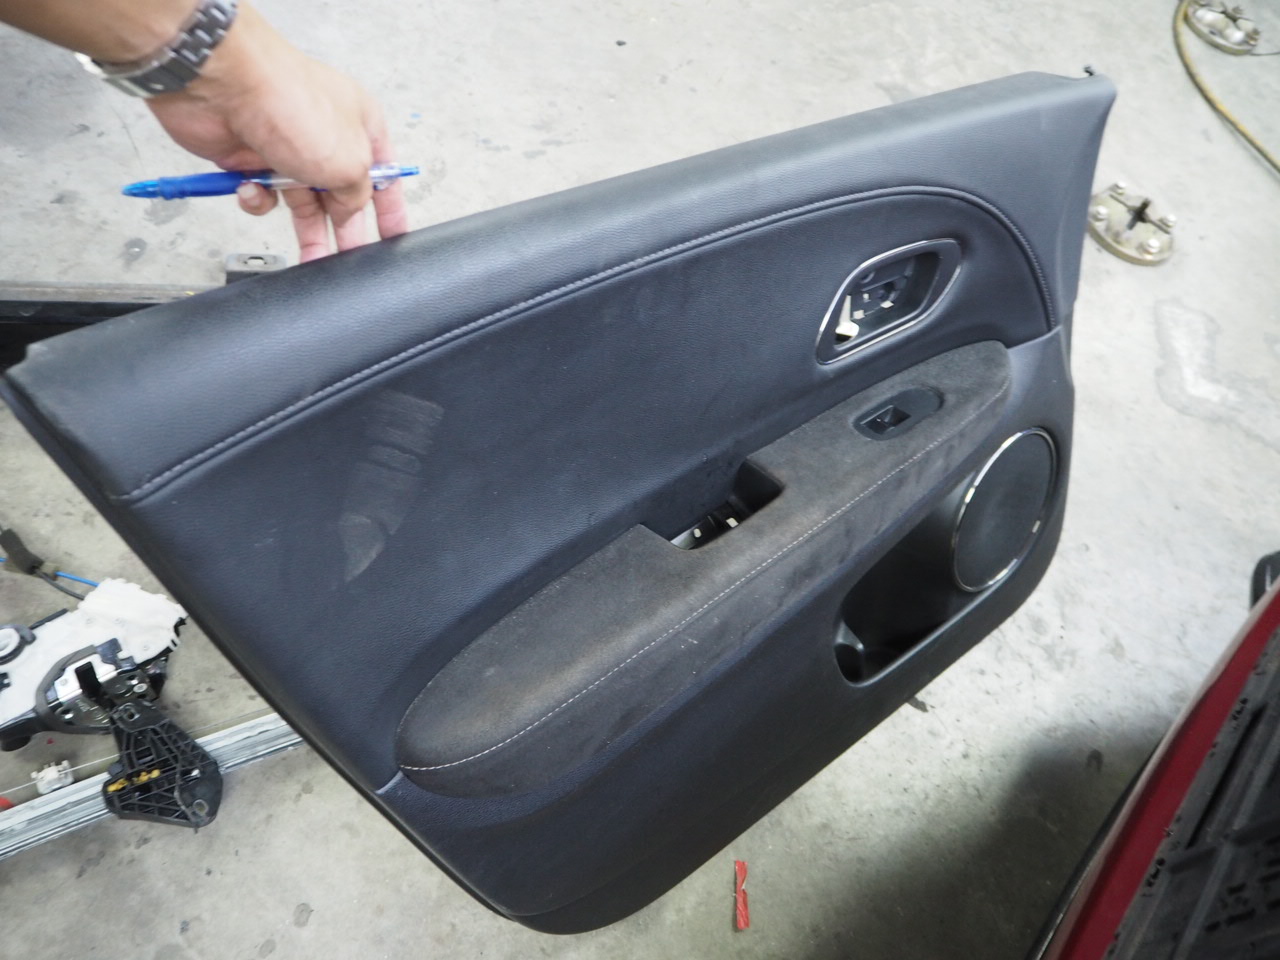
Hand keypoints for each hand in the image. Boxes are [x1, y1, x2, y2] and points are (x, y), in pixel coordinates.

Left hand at [146, 3, 407, 260]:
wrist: (222, 84)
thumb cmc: (291, 103)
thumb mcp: (350, 162)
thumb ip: (359, 194)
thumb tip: (352, 209)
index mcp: (361, 126)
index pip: (384, 175)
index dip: (390, 210)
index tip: (392, 239)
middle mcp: (326, 136)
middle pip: (341, 195)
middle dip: (345, 231)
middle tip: (348, 261)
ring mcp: (286, 146)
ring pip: (300, 201)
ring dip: (304, 228)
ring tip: (311, 257)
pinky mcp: (250, 156)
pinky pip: (262, 193)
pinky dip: (258, 199)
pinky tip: (254, 188)